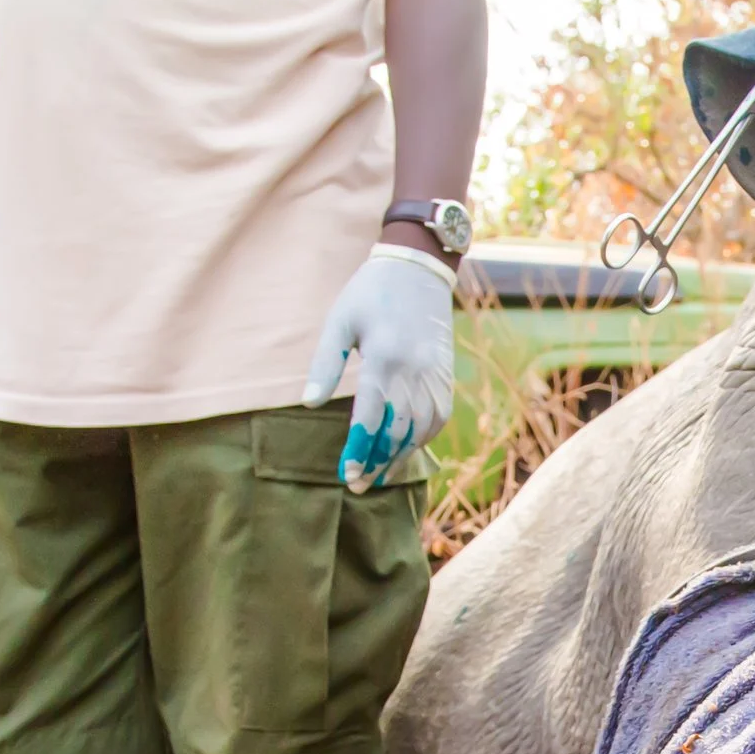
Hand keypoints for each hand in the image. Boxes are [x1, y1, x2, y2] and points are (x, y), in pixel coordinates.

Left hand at [302, 246, 456, 487]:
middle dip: (377, 461)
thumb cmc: (369, 294)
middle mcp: (414, 370)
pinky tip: (404, 450)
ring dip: (399, 457)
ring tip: (378, 475)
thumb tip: (309, 404)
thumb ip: (325, 364)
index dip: (359, 449)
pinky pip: (437, 418)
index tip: (346, 473)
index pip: (371, 416)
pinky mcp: (445, 377)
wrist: (418, 270)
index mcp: (384, 356)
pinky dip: (422, 439)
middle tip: (357, 483)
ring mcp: (434, 375)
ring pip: (420, 430)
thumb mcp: (340, 321)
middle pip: (397, 430)